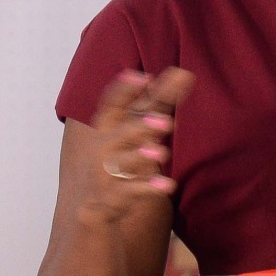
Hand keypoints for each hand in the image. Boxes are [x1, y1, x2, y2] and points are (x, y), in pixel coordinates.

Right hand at [81, 67, 192, 222]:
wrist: (89, 201)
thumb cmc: (119, 150)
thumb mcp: (136, 123)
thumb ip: (158, 100)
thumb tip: (185, 73)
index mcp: (107, 124)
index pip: (111, 104)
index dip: (125, 91)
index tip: (142, 77)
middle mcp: (104, 145)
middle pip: (121, 134)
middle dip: (140, 128)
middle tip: (165, 122)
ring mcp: (107, 170)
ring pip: (123, 162)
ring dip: (141, 157)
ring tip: (161, 152)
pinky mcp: (115, 193)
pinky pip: (132, 190)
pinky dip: (149, 187)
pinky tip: (168, 185)